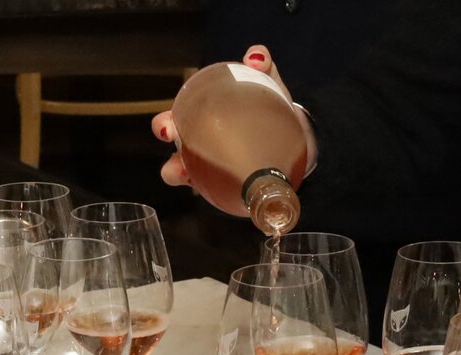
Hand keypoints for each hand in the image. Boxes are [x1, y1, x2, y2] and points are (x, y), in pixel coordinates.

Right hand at [151, 45, 317, 201]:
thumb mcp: (267, 88)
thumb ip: (263, 69)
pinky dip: (216, 191)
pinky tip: (225, 190)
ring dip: (177, 172)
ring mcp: (212, 168)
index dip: (164, 126)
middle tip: (172, 138)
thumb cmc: (269, 112)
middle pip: (175, 149)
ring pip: (185, 173)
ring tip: (181, 173)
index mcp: (202, 120)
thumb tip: (255, 57)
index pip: (175, 123)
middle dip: (167, 147)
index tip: (168, 128)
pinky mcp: (229, 185)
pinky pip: (218, 191)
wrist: (295, 141)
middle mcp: (200, 145)